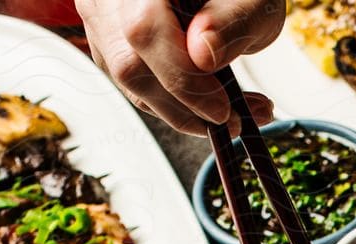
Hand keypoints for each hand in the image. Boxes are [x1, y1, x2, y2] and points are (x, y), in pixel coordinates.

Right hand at [77, 0, 281, 133]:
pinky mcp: (110, 43)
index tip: (221, 108)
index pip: (144, 30)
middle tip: (233, 119)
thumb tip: (201, 56)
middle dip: (185, 105)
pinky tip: (212, 104)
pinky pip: (136, 85)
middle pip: (128, 64)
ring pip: (130, 83)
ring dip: (184, 110)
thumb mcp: (252, 3)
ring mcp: (103, 18)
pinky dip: (175, 103)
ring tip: (234, 112)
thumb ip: (229, 23)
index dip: (182, 79)